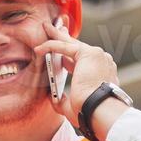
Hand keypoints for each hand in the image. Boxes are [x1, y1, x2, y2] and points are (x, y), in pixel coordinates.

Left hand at [34, 17, 122, 131]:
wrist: (100, 111)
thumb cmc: (89, 113)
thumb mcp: (73, 107)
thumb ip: (63, 101)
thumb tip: (53, 98)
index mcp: (100, 73)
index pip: (82, 62)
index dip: (67, 58)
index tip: (58, 56)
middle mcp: (101, 62)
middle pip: (77, 47)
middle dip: (63, 37)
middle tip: (52, 28)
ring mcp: (97, 56)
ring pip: (70, 43)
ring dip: (56, 35)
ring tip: (45, 28)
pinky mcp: (88, 54)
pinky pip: (64, 46)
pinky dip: (50, 45)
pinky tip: (39, 48)